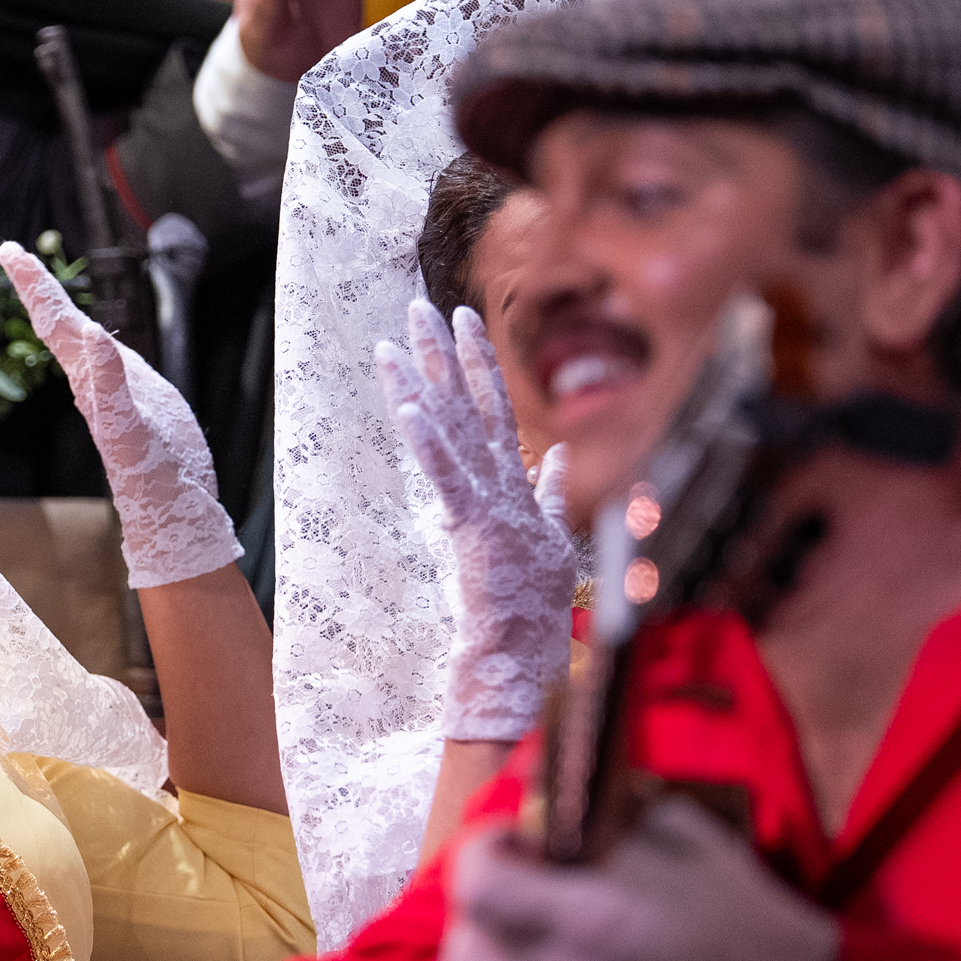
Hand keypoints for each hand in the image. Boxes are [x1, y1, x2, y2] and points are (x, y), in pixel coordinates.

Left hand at [1, 243, 240, 586]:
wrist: (171, 511)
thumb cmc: (148, 476)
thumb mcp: (128, 427)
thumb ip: (109, 382)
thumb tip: (91, 332)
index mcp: (88, 378)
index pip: (55, 320)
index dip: (34, 283)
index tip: (10, 250)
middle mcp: (93, 380)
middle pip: (60, 323)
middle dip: (39, 286)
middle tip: (14, 253)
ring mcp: (113, 391)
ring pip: (80, 341)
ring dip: (61, 311)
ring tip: (43, 287)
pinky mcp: (135, 404)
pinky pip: (112, 364)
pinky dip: (102, 342)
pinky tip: (99, 337)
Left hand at [377, 300, 574, 740]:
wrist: (524, 655)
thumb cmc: (531, 607)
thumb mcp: (551, 540)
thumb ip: (554, 494)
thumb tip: (561, 456)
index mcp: (516, 485)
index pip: (494, 411)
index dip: (477, 364)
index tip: (462, 321)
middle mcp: (504, 484)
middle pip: (472, 405)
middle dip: (447, 354)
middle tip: (422, 306)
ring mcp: (490, 503)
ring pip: (452, 430)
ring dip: (423, 383)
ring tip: (399, 338)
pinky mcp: (473, 527)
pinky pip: (445, 476)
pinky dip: (427, 442)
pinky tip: (407, 406)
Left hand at [442, 799, 858, 960]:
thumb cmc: (732, 906)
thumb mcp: (675, 828)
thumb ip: (600, 804)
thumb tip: (538, 776)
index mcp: (593, 915)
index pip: (479, 883)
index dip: (482, 847)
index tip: (514, 835)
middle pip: (463, 937)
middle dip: (478, 893)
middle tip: (515, 874)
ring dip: (478, 942)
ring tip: (515, 920)